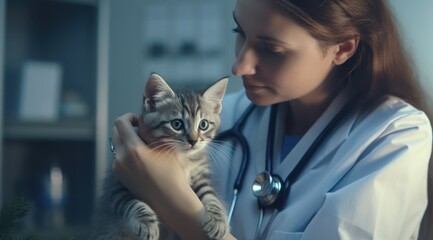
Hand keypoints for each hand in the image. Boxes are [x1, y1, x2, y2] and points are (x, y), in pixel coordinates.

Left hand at [110, 113, 208, 238]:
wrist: (169, 200)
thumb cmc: (172, 173)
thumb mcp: (165, 147)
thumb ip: (150, 132)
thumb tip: (141, 120)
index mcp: (133, 149)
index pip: (120, 123)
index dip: (129, 117)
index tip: (138, 120)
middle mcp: (121, 158)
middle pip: (115, 132)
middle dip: (126, 128)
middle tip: (141, 131)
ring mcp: (118, 168)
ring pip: (116, 145)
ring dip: (126, 140)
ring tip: (143, 146)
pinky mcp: (119, 176)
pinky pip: (118, 157)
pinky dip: (126, 152)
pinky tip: (141, 159)